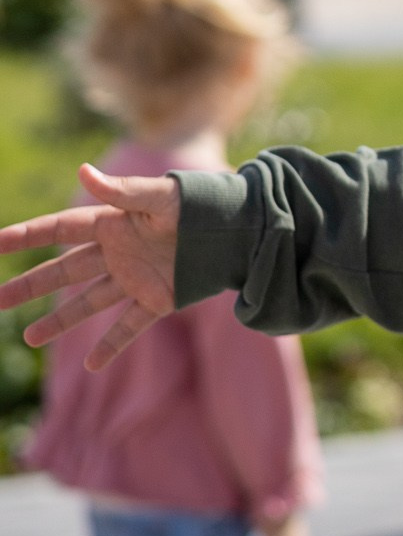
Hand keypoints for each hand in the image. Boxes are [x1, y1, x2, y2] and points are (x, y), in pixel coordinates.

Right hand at [0, 167, 182, 370]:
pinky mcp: (160, 299)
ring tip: (30, 337)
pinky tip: (91, 364)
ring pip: (89, 302)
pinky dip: (112, 345)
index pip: (61, 229)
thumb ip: (123, 191)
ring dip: (60, 321)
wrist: (242, 227)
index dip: (27, 235)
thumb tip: (83, 171)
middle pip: (65, 271)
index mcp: (114, 223)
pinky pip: (130, 326)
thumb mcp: (161, 197)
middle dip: (31, 284)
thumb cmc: (200, 204)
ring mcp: (137, 278)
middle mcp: (119, 252)